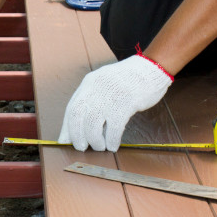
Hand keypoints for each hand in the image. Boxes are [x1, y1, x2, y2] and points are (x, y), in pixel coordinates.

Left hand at [58, 54, 172, 150]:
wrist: (150, 68)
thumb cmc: (127, 81)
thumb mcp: (104, 85)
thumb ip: (92, 101)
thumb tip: (80, 127)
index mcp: (89, 83)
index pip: (72, 108)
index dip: (67, 127)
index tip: (66, 141)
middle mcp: (96, 88)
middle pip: (78, 116)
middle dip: (77, 136)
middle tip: (82, 147)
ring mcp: (111, 95)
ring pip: (93, 124)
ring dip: (95, 141)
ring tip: (100, 147)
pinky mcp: (126, 102)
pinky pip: (114, 127)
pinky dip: (111, 140)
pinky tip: (113, 145)